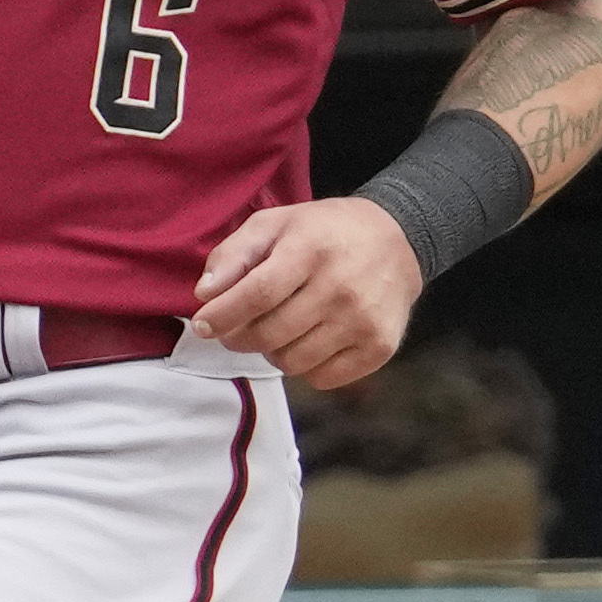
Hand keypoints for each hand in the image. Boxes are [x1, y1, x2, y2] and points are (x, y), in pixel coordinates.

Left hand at [189, 196, 427, 390]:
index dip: (223, 316)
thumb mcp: (277, 223)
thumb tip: (206, 294)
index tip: (203, 326)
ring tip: (279, 330)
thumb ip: (235, 253)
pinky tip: (309, 341)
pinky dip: (306, 367)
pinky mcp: (379, 346)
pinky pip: (322, 378)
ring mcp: (363, 320)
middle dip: (240, 338)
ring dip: (273, 352)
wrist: (398, 241)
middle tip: (236, 330)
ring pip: (292, 362)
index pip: (257, 294)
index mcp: (311, 249)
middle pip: (270, 335)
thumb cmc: (324, 233)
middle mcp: (341, 287)